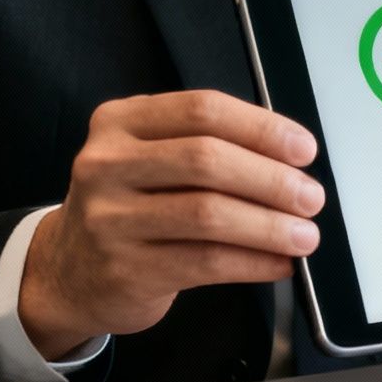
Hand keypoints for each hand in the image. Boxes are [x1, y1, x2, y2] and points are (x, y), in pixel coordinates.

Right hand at [19, 90, 325, 359]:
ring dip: (270, 226)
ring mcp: (109, 217)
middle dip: (272, 180)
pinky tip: (279, 263)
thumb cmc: (133, 206)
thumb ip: (210, 148)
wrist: (70, 270)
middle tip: (311, 198)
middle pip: (207, 159)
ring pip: (209, 214)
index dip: (262, 128)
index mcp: (121, 122)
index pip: (202, 110)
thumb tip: (293, 164)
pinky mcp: (125, 268)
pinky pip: (206, 261)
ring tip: (305, 236)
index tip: (303, 149)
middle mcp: (107, 163)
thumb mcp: (154, 160)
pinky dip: (254, 262)